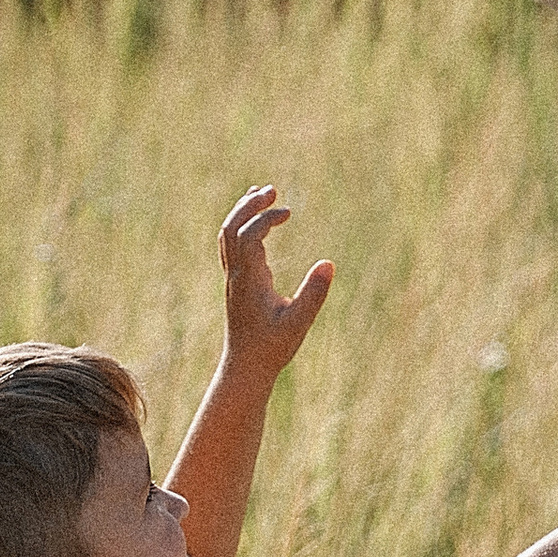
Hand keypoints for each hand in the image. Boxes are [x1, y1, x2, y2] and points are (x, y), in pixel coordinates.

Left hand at [219, 186, 334, 383]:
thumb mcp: (299, 323)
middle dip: (248, 206)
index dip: (266, 218)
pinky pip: (233, 245)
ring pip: (228, 235)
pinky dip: (243, 226)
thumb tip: (328, 263)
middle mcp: (236, 275)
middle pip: (231, 228)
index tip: (289, 212)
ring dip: (243, 212)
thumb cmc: (272, 348)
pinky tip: (259, 222)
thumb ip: (314, 294)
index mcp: (249, 281)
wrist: (246, 367)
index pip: (248, 236)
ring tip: (263, 194)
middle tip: (271, 189)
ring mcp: (234, 278)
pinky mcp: (237, 282)